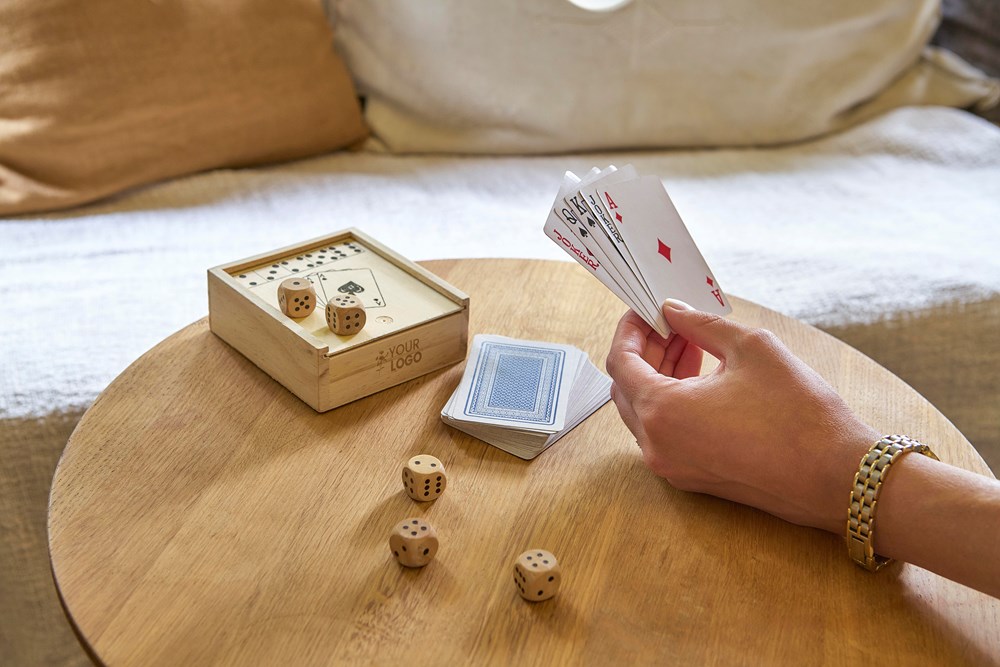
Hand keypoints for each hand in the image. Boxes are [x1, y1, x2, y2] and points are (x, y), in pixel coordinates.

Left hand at [606, 299, 878, 533]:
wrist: (837, 477)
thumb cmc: (799, 413)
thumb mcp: (750, 348)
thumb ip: (700, 325)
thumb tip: (673, 310)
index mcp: (662, 412)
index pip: (620, 362)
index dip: (629, 329)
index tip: (645, 309)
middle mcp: (657, 446)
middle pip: (627, 388)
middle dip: (644, 350)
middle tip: (670, 323)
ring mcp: (672, 467)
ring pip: (645, 412)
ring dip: (659, 375)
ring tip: (690, 343)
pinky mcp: (692, 477)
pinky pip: (665, 433)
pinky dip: (673, 402)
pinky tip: (701, 377)